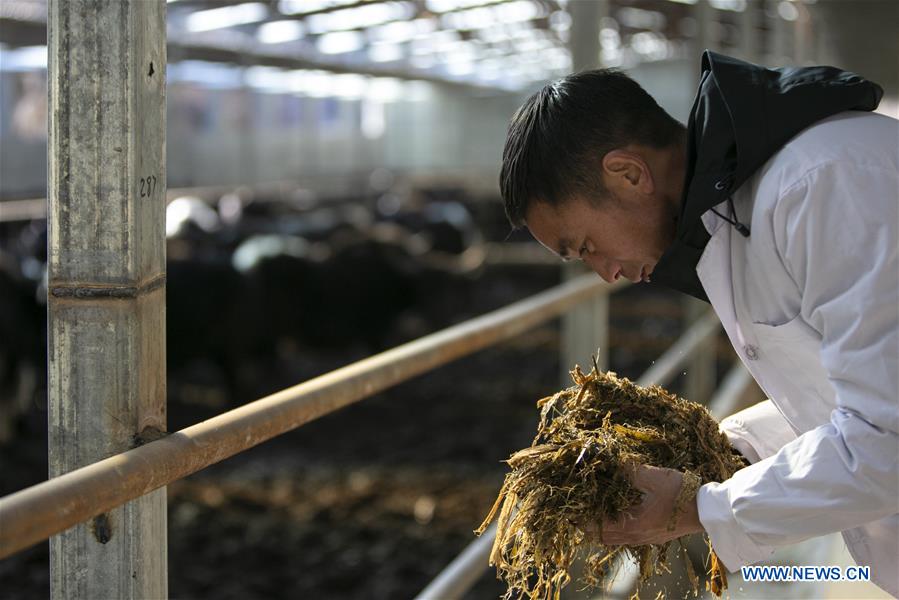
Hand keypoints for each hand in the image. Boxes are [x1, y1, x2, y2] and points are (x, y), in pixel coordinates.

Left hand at [582, 464, 703, 545]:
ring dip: (600, 527)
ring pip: (613, 538)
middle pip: (601, 536)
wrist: (707, 510)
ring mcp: (644, 539)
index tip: (570, 507)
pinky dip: (614, 528)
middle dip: (587, 524)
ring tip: (591, 510)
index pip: (596, 526)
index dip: (581, 517)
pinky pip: (624, 537)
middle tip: (576, 508)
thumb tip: (609, 460)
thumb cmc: (681, 493)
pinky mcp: (652, 536)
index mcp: (632, 524)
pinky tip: (614, 512)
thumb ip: (629, 470)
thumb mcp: (654, 477)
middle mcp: (635, 536)